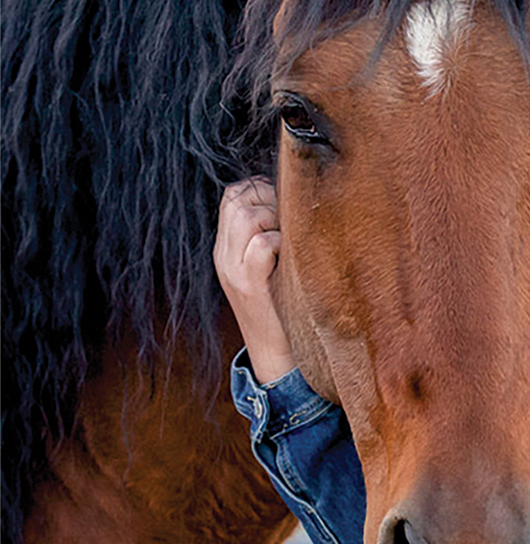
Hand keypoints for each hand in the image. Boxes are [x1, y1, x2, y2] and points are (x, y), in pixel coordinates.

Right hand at [214, 178, 294, 383]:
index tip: (282, 207)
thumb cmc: (282, 304)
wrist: (275, 354)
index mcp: (226, 248)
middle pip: (237, 199)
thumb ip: (268, 234)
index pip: (233, 195)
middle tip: (288, 223)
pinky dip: (279, 242)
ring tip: (287, 241)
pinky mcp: (248, 285)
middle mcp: (223, 255)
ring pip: (247, 215)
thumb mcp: (268, 265)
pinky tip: (287, 258)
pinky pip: (261, 244)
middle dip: (269, 198)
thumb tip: (291, 199)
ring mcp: (232, 270)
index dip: (261, 189)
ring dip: (275, 219)